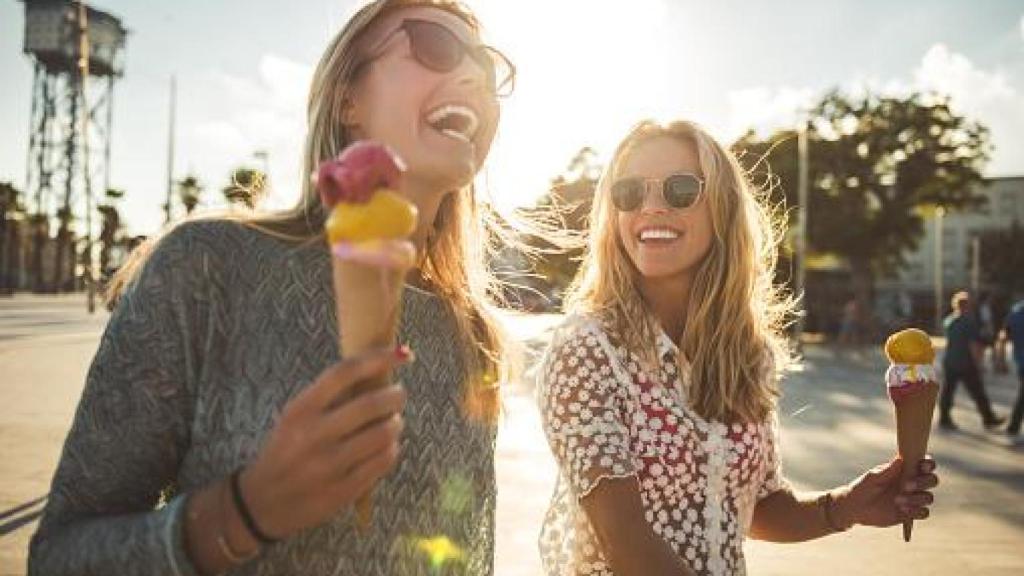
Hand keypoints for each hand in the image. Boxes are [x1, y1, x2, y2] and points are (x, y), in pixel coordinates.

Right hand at [240, 347, 410, 539]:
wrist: (262, 503)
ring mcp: (329, 465)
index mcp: (300, 410)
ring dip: (395, 424)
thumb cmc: (285, 451)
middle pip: (371, 404)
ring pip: (383, 434)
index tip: (402, 354)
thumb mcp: (294, 418)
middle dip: (395, 396)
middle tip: (398, 395)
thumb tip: (377, 372)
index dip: (379, 358)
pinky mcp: (342, 491)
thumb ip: (328, 398)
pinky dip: (391, 449)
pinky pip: (383, 462)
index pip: (345, 372)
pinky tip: (386, 447)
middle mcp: (314, 435)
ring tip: (392, 423)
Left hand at [833, 455, 937, 527]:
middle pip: (931, 480)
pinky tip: (903, 510)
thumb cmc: (863, 487)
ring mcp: (914, 499)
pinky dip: (917, 511)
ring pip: (928, 497)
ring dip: (916, 499)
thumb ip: (886, 471)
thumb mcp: (872, 478)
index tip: (922, 466)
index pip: (924, 464)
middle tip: (905, 486)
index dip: (928, 464)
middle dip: (922, 482)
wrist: (855, 508)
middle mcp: (913, 483)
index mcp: (905, 469)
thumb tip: (899, 459)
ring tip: (896, 500)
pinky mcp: (912, 513)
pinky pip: (924, 513)